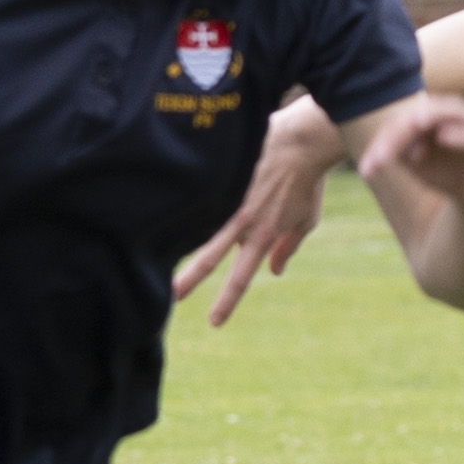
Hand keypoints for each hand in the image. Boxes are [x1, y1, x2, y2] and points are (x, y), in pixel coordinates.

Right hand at [176, 97, 339, 319]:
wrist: (302, 140)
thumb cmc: (308, 181)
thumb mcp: (306, 220)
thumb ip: (288, 247)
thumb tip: (274, 273)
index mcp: (263, 236)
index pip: (241, 278)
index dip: (226, 302)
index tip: (214, 322)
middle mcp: (243, 222)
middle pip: (210, 257)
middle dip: (188, 279)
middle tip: (169, 297)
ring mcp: (230, 199)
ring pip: (200, 228)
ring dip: (178, 241)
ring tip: (156, 253)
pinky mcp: (223, 178)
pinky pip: (204, 197)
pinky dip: (189, 205)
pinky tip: (167, 212)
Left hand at [357, 91, 463, 220]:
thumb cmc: (448, 174)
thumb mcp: (420, 166)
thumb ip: (405, 152)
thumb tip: (398, 147)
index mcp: (434, 118)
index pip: (404, 121)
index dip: (383, 142)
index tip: (367, 169)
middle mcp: (457, 116)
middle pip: (425, 112)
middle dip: (402, 131)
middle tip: (382, 152)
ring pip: (455, 113)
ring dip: (434, 116)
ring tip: (415, 122)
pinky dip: (463, 135)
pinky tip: (444, 137)